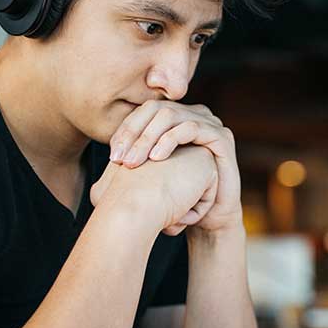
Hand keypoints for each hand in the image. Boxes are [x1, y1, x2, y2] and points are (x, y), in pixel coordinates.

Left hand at [108, 101, 241, 233]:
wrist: (209, 218)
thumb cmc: (178, 197)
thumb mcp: (151, 176)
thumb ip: (134, 160)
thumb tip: (106, 159)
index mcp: (177, 119)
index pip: (144, 112)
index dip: (126, 130)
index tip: (112, 156)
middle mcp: (193, 115)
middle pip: (156, 109)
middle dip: (134, 134)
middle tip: (119, 160)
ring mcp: (210, 123)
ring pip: (170, 115)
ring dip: (148, 138)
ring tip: (134, 162)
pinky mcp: (222, 136)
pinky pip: (191, 128)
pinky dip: (170, 140)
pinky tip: (157, 159)